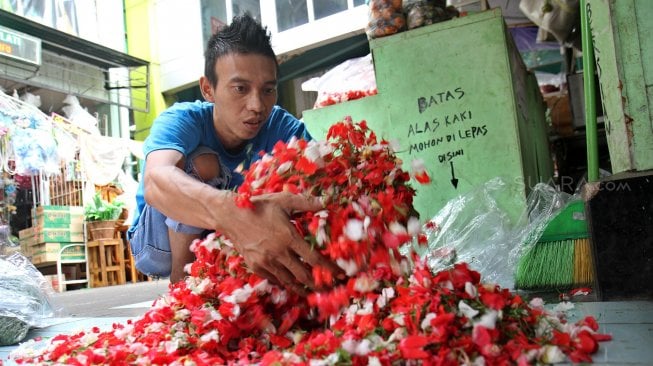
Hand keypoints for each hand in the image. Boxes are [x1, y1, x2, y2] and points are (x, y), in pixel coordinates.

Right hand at [223, 192, 340, 294]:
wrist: (230, 215)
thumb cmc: (259, 206)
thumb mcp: (284, 200)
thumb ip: (307, 202)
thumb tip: (327, 202)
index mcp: (288, 237)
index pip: (314, 258)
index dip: (329, 269)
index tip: (340, 274)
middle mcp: (278, 253)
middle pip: (303, 275)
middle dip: (318, 284)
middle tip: (329, 287)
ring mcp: (266, 262)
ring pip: (289, 281)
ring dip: (303, 288)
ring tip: (313, 291)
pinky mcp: (256, 266)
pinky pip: (275, 279)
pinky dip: (286, 283)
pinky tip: (293, 284)